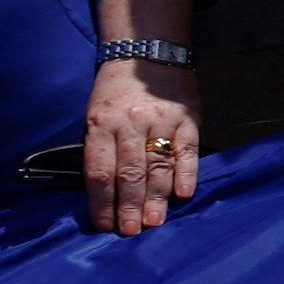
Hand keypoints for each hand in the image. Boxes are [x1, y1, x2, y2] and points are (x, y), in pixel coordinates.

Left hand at [75, 53, 199, 236]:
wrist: (147, 52)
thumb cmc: (116, 91)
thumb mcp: (96, 114)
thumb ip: (101, 148)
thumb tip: (106, 192)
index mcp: (101, 123)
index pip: (99, 170)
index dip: (102, 201)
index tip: (105, 225)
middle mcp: (130, 123)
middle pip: (129, 173)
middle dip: (129, 206)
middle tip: (131, 231)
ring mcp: (161, 120)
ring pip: (157, 166)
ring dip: (156, 198)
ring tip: (154, 222)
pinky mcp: (187, 118)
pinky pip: (186, 151)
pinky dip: (186, 174)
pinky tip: (183, 194)